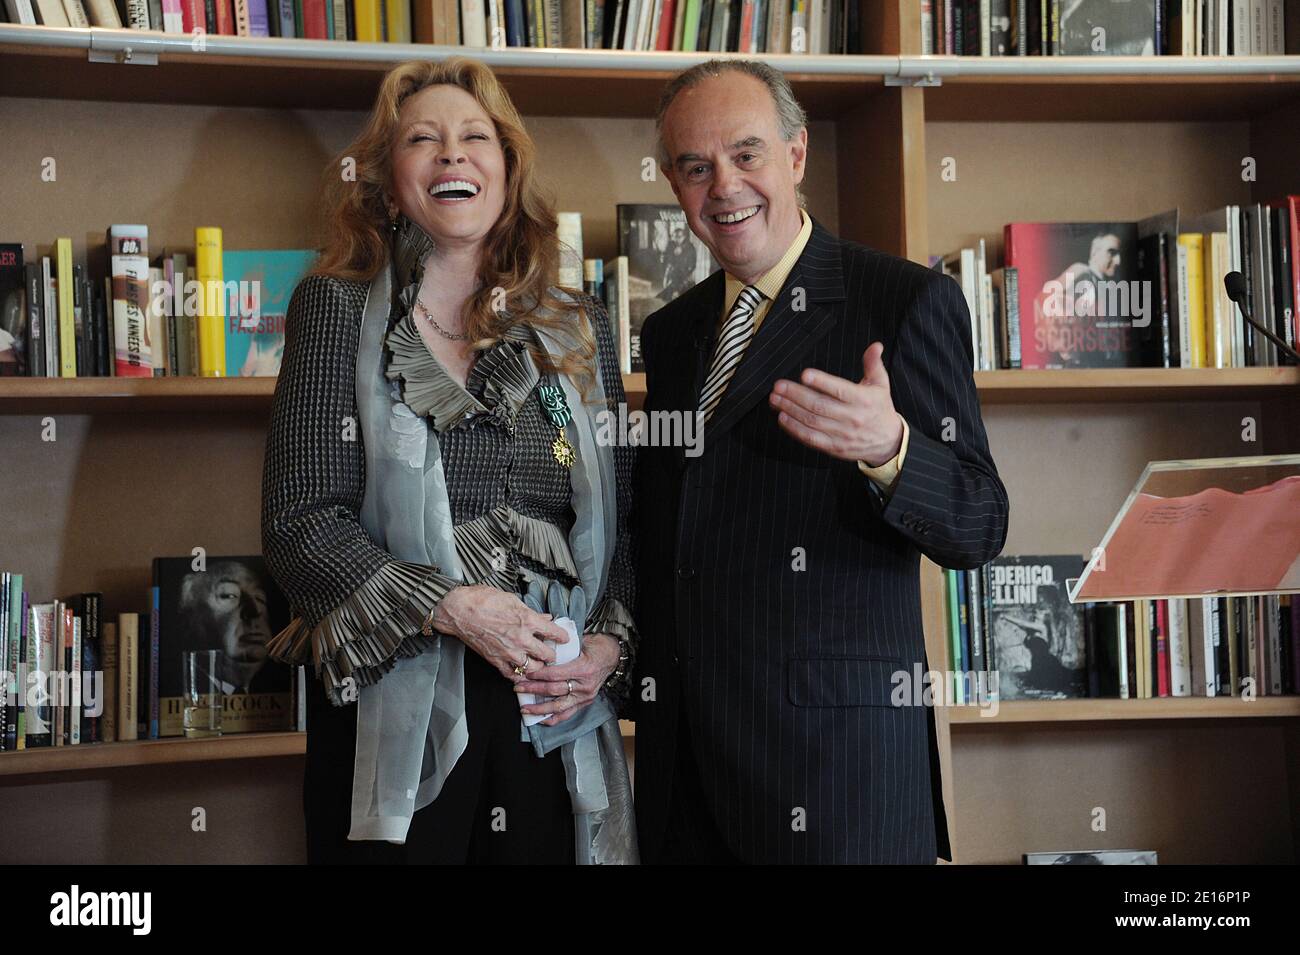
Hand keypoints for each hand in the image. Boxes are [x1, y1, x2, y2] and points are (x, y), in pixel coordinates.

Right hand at [429, 584, 568, 681]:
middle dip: (552, 655)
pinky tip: (521, 671)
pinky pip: (512, 675)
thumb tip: (544, 617)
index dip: (562, 636)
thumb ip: (531, 611)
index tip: (564, 638)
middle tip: (551, 652)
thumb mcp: (512, 599)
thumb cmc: (482, 600)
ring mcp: (508, 652)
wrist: (458, 610)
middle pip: (547, 655)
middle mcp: (520, 638)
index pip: (554, 632)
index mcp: (527, 620)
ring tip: (538, 663)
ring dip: (538, 667)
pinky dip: (518, 674)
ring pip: (533, 669)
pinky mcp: (495, 660)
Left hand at [514, 633, 619, 726]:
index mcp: (583, 668)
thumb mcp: (580, 642)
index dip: (539, 675)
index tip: (526, 674)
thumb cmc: (595, 646)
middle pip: (554, 690)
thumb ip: (562, 649)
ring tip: (525, 709)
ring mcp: (585, 696)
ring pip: (559, 706)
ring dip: (540, 709)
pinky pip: (568, 713)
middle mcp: (584, 685)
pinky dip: (554, 718)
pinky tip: (542, 720)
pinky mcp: (585, 702)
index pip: (556, 674)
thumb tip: (541, 649)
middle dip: (533, 690)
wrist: (612, 655)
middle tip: (518, 688)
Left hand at [769, 342, 902, 465]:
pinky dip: (795, 429)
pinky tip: (783, 418)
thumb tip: (875, 345)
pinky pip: (811, 438)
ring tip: (775, 399)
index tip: (804, 375)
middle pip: (819, 406)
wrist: (888, 441)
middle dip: (796, 395)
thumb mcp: (880, 384)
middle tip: (778, 386)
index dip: (821, 382)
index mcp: (862, 399)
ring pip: (812, 421)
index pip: (840, 390)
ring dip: (790, 410)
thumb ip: (873, 364)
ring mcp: (842, 434)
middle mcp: (852, 417)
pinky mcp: (834, 447)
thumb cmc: (879, 408)